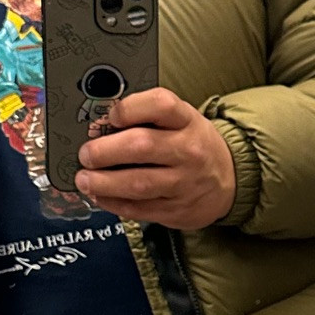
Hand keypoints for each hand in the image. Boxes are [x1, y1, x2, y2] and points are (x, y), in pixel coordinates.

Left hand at [76, 87, 236, 229]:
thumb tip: (100, 126)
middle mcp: (188, 151)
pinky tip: (100, 196)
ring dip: (103, 182)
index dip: (129, 108)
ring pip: (138, 183)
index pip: (160, 104)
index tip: (111, 115)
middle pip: (141, 146)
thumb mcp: (181, 121)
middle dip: (104, 151)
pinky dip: (113, 203)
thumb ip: (146, 119)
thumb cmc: (194, 145)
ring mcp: (183, 183)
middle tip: (85, 154)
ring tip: (84, 179)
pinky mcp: (176, 210)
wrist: (230, 180)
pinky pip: (139, 208)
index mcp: (187, 121)